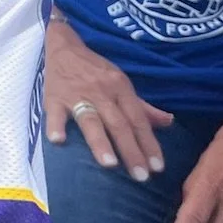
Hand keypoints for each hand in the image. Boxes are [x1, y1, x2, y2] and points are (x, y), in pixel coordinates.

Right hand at [44, 18, 171, 179]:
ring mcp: (77, 95)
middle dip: (131, 150)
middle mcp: (102, 92)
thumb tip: (169, 122)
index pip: (138, 120)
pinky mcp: (54, 97)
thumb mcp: (121, 83)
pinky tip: (58, 140)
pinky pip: (55, 112)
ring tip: (110, 164)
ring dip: (100, 141)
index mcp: (120, 88)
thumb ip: (143, 107)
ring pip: (91, 119)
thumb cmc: (95, 70)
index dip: (149, 144)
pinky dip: (56, 126)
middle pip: (119, 124)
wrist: (64, 46)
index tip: (158, 168)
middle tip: (141, 176)